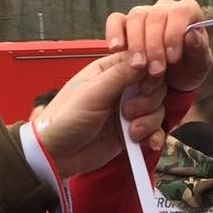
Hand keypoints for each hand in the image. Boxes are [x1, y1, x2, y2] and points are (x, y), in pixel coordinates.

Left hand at [29, 51, 166, 176]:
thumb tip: (146, 57)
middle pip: (154, 87)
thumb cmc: (66, 118)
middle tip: (128, 113)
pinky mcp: (130, 132)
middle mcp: (121, 89)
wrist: (56, 155)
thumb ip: (120, 75)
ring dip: (149, 121)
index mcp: (109, 71)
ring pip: (156, 109)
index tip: (145, 87)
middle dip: (147, 101)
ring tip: (131, 132)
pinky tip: (147, 144)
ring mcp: (127, 111)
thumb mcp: (93, 92)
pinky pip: (153, 130)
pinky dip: (154, 136)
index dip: (150, 73)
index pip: (142, 62)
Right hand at [106, 0, 212, 93]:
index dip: (175, 34)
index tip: (173, 58)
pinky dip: (114, 33)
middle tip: (156, 71)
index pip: (180, 12)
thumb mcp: (200, 65)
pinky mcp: (124, 24)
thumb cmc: (188, 68)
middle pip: (155, 16)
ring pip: (136, 17)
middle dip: (155, 46)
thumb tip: (191, 34)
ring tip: (139, 67)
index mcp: (187, 12)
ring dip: (137, 44)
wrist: (171, 81)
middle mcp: (164, 8)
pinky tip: (116, 49)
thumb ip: (199, 49)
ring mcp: (143, 14)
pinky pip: (115, 20)